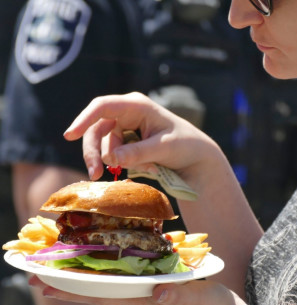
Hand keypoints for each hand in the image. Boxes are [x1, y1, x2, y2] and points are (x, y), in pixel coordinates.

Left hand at [29, 275, 241, 304]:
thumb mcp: (199, 299)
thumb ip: (179, 297)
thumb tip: (157, 294)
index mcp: (145, 302)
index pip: (103, 296)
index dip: (75, 291)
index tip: (48, 286)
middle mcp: (138, 300)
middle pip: (96, 292)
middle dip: (68, 285)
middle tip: (38, 277)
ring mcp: (143, 295)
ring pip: (105, 287)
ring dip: (81, 279)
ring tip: (58, 271)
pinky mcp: (150, 289)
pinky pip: (119, 281)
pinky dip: (102, 274)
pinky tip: (96, 268)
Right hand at [64, 92, 216, 181]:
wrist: (196, 157)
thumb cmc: (185, 146)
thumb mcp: (163, 149)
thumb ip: (136, 153)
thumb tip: (109, 159)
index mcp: (137, 105)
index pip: (103, 107)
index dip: (84, 120)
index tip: (69, 135)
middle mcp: (128, 112)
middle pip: (97, 129)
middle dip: (93, 152)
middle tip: (95, 176)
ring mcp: (127, 126)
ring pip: (103, 143)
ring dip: (113, 161)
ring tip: (146, 169)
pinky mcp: (128, 140)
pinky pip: (113, 151)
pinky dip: (123, 162)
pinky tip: (146, 168)